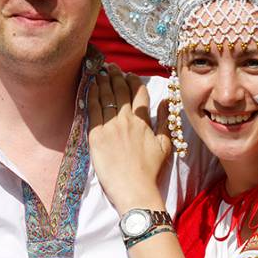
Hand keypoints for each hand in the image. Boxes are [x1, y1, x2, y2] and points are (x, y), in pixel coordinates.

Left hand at [88, 63, 171, 213]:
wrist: (135, 190)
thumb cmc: (151, 172)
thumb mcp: (164, 145)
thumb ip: (164, 121)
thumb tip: (167, 101)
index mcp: (143, 122)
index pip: (140, 94)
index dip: (134, 81)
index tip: (129, 74)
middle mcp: (127, 120)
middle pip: (121, 91)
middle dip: (116, 76)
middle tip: (112, 66)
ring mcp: (110, 127)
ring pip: (106, 97)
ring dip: (103, 81)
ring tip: (100, 71)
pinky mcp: (96, 136)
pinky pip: (92, 110)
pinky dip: (91, 95)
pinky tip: (90, 86)